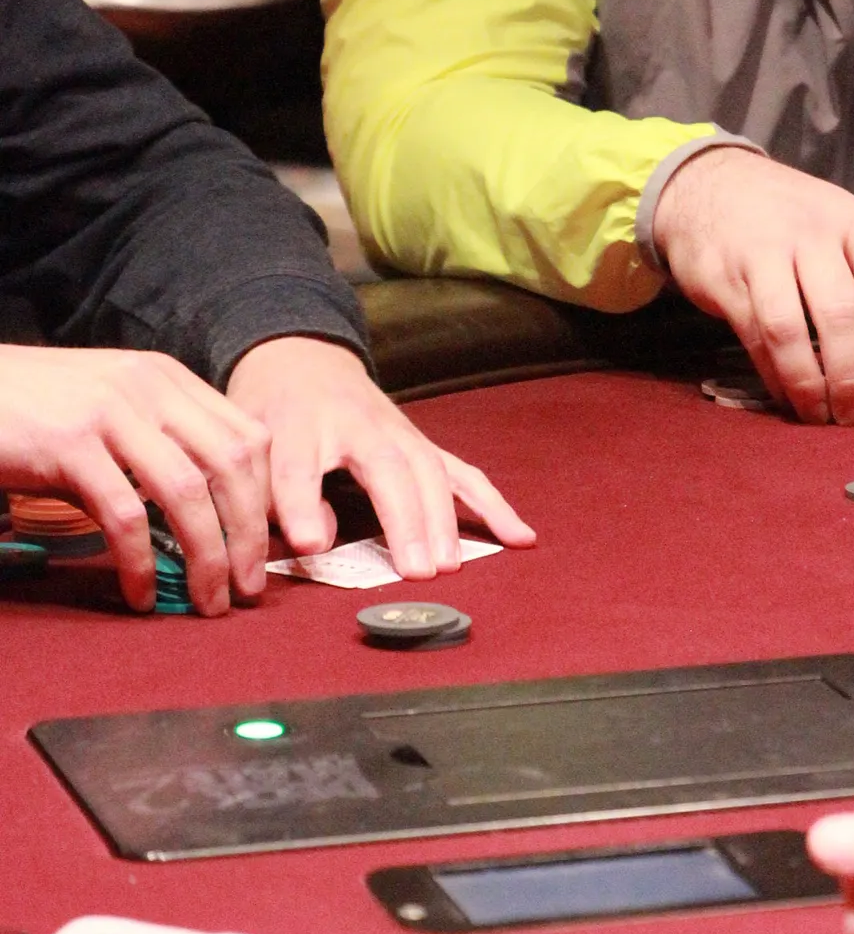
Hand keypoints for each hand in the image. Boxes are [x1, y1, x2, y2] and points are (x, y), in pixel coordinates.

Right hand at [0, 344, 269, 615]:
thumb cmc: (35, 410)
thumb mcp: (110, 411)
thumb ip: (157, 447)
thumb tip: (206, 520)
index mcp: (168, 379)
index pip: (248, 437)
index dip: (265, 498)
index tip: (263, 549)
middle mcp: (149, 388)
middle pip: (230, 465)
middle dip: (248, 535)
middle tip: (247, 589)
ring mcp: (111, 412)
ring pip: (187, 492)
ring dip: (206, 556)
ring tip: (207, 601)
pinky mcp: (69, 445)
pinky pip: (124, 515)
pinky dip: (140, 563)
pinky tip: (139, 595)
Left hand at [226, 337, 536, 576]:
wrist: (304, 362)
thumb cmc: (272, 413)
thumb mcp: (251, 445)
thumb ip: (273, 493)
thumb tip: (315, 543)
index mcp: (299, 423)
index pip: (299, 463)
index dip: (302, 503)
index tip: (309, 544)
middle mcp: (358, 423)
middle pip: (386, 468)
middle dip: (403, 519)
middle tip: (416, 571)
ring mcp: (399, 432)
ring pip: (429, 471)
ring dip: (444, 520)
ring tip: (449, 567)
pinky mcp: (424, 446)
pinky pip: (463, 474)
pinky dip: (493, 506)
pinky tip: (521, 537)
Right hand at [652, 148, 853, 423]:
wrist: (709, 183)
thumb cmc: (788, 217)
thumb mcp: (836, 225)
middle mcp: (813, 235)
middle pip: (842, 317)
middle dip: (853, 379)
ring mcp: (764, 253)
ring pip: (792, 331)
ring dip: (809, 383)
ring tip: (820, 416)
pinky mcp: (723, 276)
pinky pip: (754, 335)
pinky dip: (773, 374)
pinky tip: (787, 394)